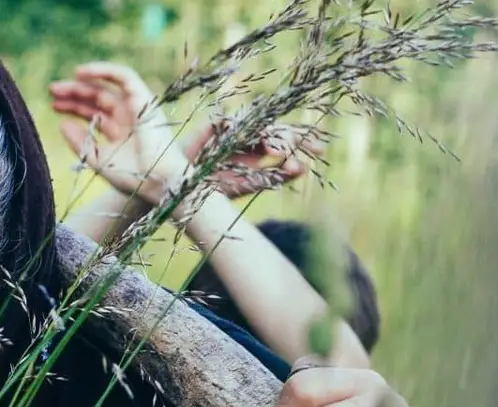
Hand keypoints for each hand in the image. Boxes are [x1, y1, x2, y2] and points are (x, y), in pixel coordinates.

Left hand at [49, 63, 191, 204]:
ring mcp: (136, 108)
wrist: (156, 181)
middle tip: (52, 91)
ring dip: (83, 83)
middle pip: (96, 99)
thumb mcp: (97, 159)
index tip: (54, 106)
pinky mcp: (144, 99)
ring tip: (61, 85)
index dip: (73, 107)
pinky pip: (124, 76)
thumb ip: (80, 142)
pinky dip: (104, 70)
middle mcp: (127, 118)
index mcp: (119, 133)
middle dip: (74, 94)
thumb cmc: (131, 177)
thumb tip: (62, 124)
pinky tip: (81, 73)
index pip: (93, 113)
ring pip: (106, 88)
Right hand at [180, 117, 309, 196]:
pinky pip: (234, 124)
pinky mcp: (213, 127)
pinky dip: (248, 133)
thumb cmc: (209, 189)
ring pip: (258, 126)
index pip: (280, 141)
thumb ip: (273, 176)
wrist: (176, 190)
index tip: (320, 150)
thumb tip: (304, 167)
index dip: (300, 142)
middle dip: (295, 137)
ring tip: (285, 153)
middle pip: (274, 130)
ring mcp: (229, 131)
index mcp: (252, 150)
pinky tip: (264, 148)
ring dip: (274, 138)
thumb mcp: (246, 185)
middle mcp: (243, 138)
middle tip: (316, 147)